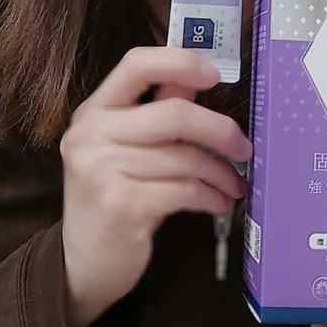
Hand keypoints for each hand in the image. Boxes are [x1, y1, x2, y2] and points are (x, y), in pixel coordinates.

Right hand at [58, 46, 252, 326]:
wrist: (82, 264)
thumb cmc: (112, 195)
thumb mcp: (125, 147)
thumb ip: (157, 110)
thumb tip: (197, 76)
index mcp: (93, 110)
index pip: (135, 64)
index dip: (180, 62)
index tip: (215, 75)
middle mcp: (91, 134)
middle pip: (173, 114)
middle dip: (220, 130)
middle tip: (244, 147)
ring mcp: (101, 170)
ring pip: (185, 158)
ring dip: (220, 173)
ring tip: (234, 185)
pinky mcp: (121, 205)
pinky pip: (184, 190)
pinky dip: (211, 196)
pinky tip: (219, 204)